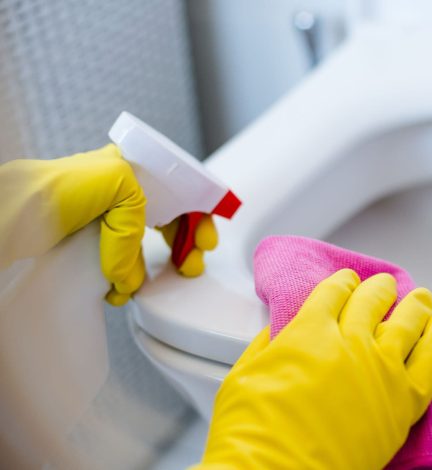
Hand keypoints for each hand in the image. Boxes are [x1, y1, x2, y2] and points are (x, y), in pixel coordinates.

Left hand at [0, 144, 217, 304]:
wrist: (13, 214)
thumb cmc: (55, 187)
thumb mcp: (117, 182)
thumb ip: (140, 219)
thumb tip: (130, 270)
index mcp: (130, 171)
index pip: (179, 193)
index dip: (198, 216)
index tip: (206, 239)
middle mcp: (117, 196)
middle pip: (167, 223)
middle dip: (183, 246)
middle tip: (189, 265)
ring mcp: (102, 225)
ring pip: (142, 251)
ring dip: (149, 271)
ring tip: (143, 283)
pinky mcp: (84, 250)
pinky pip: (117, 270)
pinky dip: (124, 284)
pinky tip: (120, 290)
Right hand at [196, 269, 431, 468]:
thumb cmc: (252, 433)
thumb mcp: (243, 376)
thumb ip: (266, 346)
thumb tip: (278, 334)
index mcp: (310, 331)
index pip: (334, 293)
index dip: (342, 284)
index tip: (347, 282)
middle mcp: (350, 342)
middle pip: (372, 301)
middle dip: (379, 290)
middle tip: (385, 285)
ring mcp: (381, 370)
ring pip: (408, 322)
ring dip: (415, 305)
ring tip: (422, 297)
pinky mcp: (403, 401)